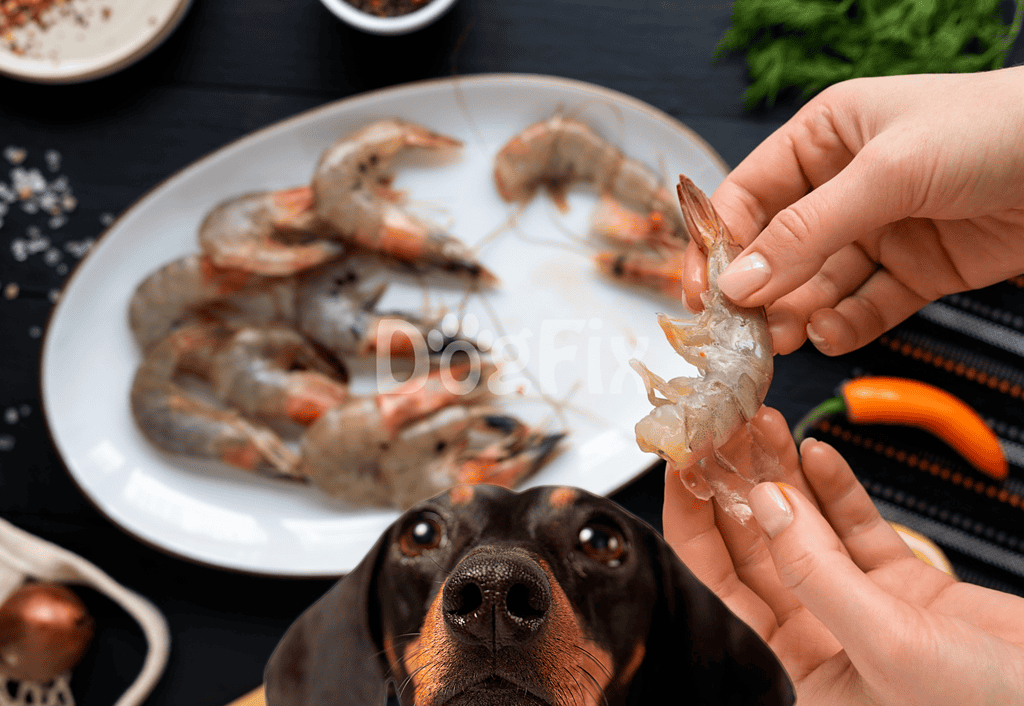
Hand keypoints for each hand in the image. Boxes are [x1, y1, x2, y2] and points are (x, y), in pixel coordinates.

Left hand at [663, 407, 1023, 705]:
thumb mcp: (887, 645)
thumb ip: (815, 572)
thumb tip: (765, 503)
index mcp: (793, 670)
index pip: (718, 585)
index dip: (694, 523)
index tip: (681, 467)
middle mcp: (817, 638)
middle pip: (757, 547)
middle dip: (737, 483)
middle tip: (724, 428)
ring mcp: (860, 607)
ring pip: (804, 529)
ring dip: (782, 476)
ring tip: (761, 424)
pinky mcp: (904, 587)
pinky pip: (856, 529)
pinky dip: (838, 491)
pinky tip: (818, 454)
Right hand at [682, 67, 1023, 355]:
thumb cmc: (993, 129)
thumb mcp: (886, 172)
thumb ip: (807, 231)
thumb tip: (737, 283)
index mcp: (826, 138)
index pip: (749, 194)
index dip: (717, 242)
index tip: (699, 291)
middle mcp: (846, 186)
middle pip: (778, 247)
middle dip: (756, 289)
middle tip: (737, 332)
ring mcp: (882, 230)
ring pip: (817, 283)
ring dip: (794, 314)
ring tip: (778, 340)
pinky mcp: (918, 270)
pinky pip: (867, 305)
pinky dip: (845, 325)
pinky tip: (830, 334)